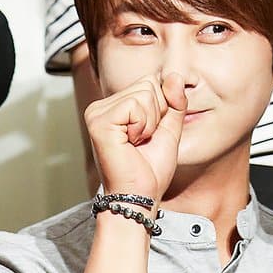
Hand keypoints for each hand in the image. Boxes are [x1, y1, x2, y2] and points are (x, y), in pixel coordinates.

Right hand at [85, 73, 186, 203]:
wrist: (139, 197)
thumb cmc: (150, 171)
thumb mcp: (170, 130)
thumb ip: (175, 102)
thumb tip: (176, 75)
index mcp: (115, 106)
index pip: (151, 82)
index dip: (162, 109)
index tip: (150, 136)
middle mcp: (102, 106)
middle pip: (148, 84)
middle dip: (157, 114)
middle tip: (143, 141)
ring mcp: (97, 112)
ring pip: (144, 93)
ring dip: (150, 123)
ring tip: (137, 143)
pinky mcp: (98, 121)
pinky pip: (135, 105)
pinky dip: (142, 126)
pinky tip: (131, 143)